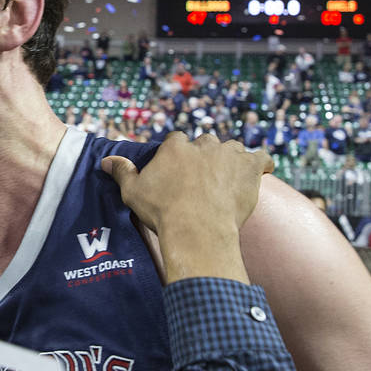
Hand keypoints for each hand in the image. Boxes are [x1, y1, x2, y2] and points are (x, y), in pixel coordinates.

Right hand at [101, 132, 273, 235]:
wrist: (196, 229)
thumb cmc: (162, 212)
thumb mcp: (133, 192)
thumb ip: (122, 172)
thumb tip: (107, 161)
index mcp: (175, 147)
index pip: (178, 141)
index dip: (179, 155)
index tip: (179, 170)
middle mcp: (203, 144)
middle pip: (206, 143)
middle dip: (205, 156)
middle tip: (203, 179)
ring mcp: (229, 154)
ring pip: (232, 148)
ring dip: (231, 159)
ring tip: (229, 176)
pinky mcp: (249, 168)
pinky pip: (262, 157)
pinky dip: (262, 163)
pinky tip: (263, 169)